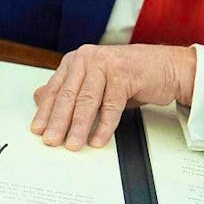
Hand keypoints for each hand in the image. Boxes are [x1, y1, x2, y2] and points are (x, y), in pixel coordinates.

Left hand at [30, 44, 194, 150]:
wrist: (165, 66)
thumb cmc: (128, 75)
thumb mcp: (93, 82)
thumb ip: (68, 89)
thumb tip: (39, 99)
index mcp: (76, 60)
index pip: (55, 88)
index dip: (45, 111)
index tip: (38, 130)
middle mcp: (88, 59)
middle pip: (68, 95)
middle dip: (58, 122)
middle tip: (52, 141)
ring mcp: (106, 65)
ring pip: (88, 101)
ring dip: (79, 127)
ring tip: (73, 144)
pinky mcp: (125, 75)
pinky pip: (111, 106)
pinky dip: (104, 126)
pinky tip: (97, 139)